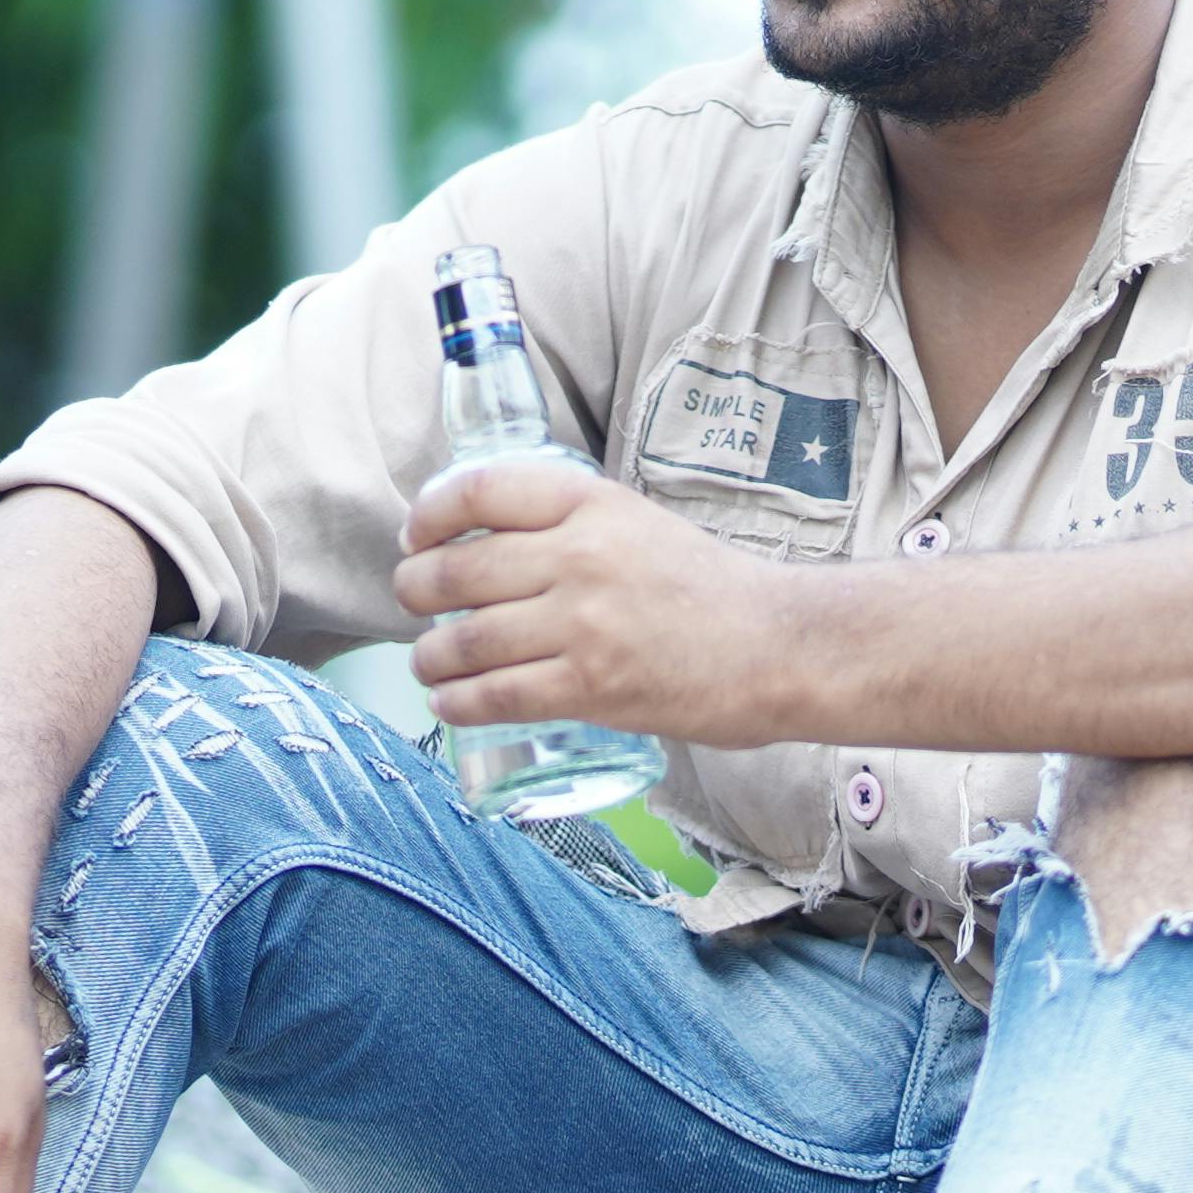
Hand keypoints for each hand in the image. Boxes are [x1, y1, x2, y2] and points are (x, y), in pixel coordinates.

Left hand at [393, 457, 809, 741]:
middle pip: (456, 569)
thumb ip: (572, 526)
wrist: (780, 646)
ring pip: (464, 640)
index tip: (416, 537)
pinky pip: (494, 696)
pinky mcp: (590, 688)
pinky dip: (456, 701)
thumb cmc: (712, 589)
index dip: (429, 516)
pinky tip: (449, 702)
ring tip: (429, 662)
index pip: (478, 491)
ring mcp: (583, 624)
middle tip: (411, 602)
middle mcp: (580, 557)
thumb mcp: (638, 524)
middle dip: (414, 590)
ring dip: (428, 656)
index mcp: (591, 504)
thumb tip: (492, 544)